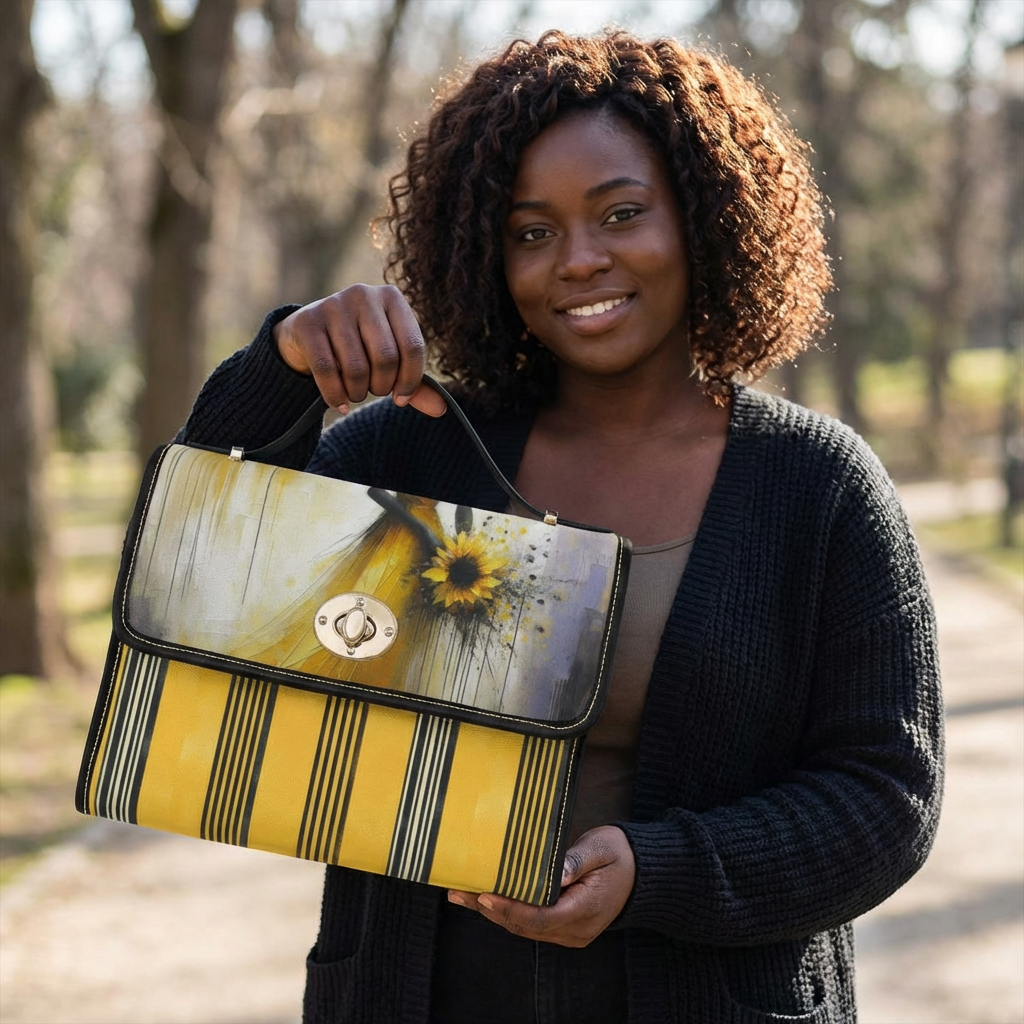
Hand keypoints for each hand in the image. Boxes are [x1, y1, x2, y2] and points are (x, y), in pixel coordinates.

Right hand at [272, 285, 446, 416]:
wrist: (307, 335)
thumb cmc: (359, 348)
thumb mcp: (390, 360)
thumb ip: (415, 383)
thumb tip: (441, 409)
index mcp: (392, 298)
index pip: (413, 346)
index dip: (411, 380)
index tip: (401, 398)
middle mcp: (364, 294)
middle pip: (386, 357)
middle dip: (382, 386)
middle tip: (375, 391)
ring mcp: (333, 305)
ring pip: (356, 367)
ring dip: (358, 393)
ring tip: (356, 393)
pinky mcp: (307, 322)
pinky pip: (326, 370)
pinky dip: (336, 395)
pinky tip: (340, 404)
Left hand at [447, 825, 635, 947]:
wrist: (641, 873)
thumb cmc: (620, 855)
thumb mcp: (603, 848)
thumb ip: (578, 859)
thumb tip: (558, 873)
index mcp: (586, 910)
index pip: (541, 917)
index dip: (511, 909)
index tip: (486, 894)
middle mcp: (576, 929)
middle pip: (526, 926)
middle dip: (491, 909)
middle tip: (461, 891)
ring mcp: (570, 931)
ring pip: (525, 927)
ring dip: (493, 912)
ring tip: (462, 894)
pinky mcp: (564, 926)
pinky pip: (531, 923)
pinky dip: (507, 912)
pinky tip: (484, 900)